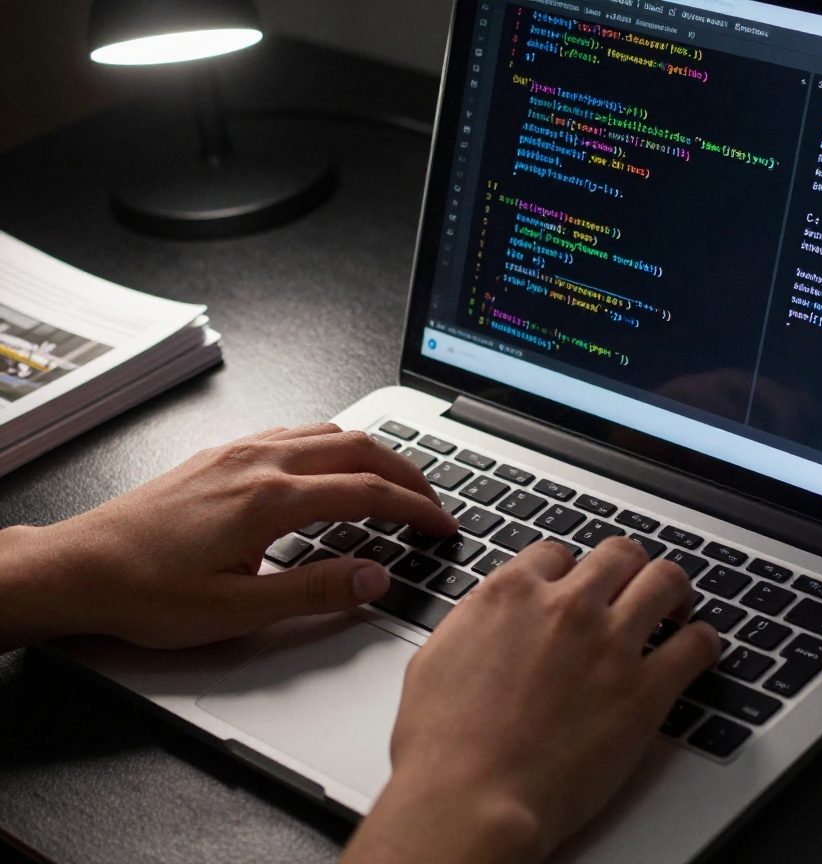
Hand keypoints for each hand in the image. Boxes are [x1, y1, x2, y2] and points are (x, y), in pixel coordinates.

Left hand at [0, 424, 457, 649]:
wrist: (79, 568)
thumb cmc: (146, 592)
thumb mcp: (238, 612)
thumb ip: (316, 592)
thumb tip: (375, 577)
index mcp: (272, 500)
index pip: (369, 493)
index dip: (417, 509)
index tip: (443, 525)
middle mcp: (260, 463)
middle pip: (359, 449)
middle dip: (408, 473)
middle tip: (433, 501)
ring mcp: (240, 452)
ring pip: (329, 431)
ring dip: (373, 453)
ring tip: (395, 482)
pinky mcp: (222, 455)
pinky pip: (295, 432)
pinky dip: (333, 444)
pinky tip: (331, 466)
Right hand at [343, 538, 721, 863]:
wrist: (470, 800)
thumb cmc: (442, 747)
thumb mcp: (436, 658)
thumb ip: (473, 622)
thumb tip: (488, 615)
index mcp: (512, 594)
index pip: (558, 553)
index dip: (569, 571)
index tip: (576, 587)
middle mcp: (566, 607)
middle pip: (619, 554)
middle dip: (627, 567)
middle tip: (633, 586)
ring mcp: (610, 644)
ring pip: (665, 580)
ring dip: (673, 589)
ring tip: (676, 605)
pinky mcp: (646, 690)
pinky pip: (696, 644)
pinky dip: (702, 640)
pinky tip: (697, 647)